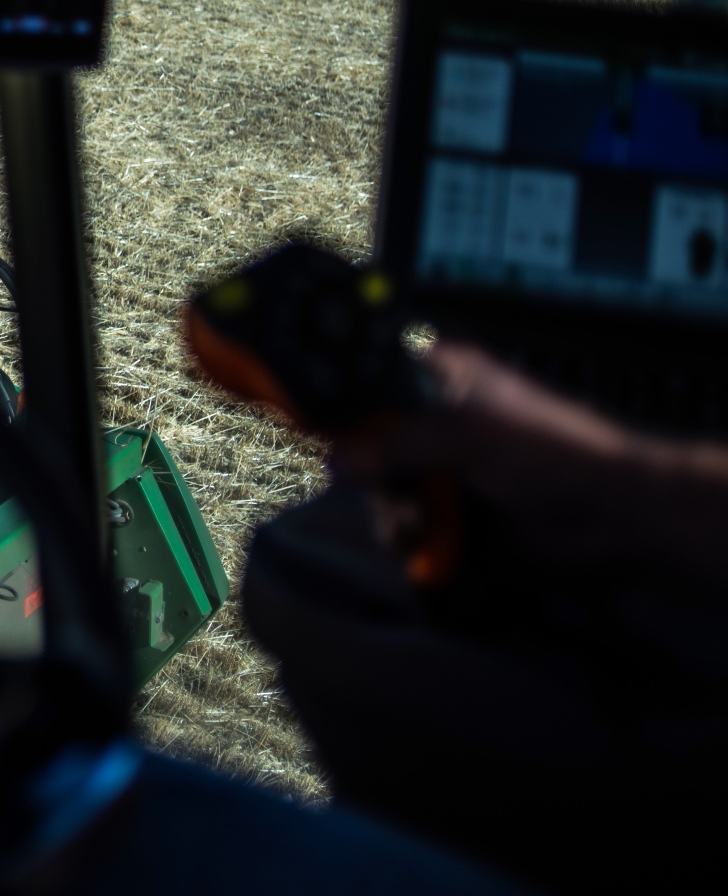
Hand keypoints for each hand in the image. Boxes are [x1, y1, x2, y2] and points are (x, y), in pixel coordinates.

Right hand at [331, 342, 727, 588]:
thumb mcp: (465, 434)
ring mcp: (446, 473)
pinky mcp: (457, 519)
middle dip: (367, 474)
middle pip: (366, 444)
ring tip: (420, 528)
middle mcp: (437, 424)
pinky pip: (409, 530)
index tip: (308, 421)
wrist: (616, 519)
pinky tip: (429, 547)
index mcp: (442, 380)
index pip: (370, 376)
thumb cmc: (551, 453)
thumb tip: (335, 461)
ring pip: (383, 492)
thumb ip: (392, 444)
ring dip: (393, 515)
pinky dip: (413, 543)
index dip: (338, 396)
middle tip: (388, 491)